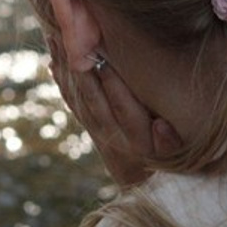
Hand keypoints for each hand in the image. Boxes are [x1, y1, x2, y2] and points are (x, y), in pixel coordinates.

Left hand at [48, 40, 181, 186]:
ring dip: (67, 71)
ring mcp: (98, 131)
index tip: (105, 64)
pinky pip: (73, 103)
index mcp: (135, 138)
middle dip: (81, 70)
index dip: (113, 87)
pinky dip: (63, 82)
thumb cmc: (167, 163)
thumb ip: (169, 143)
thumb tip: (162, 128)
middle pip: (93, 99)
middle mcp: (111, 134)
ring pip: (79, 98)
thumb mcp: (173, 156)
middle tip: (71, 41)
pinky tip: (53, 62)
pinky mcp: (90, 128)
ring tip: (55, 40)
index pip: (122, 109)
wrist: (143, 185)